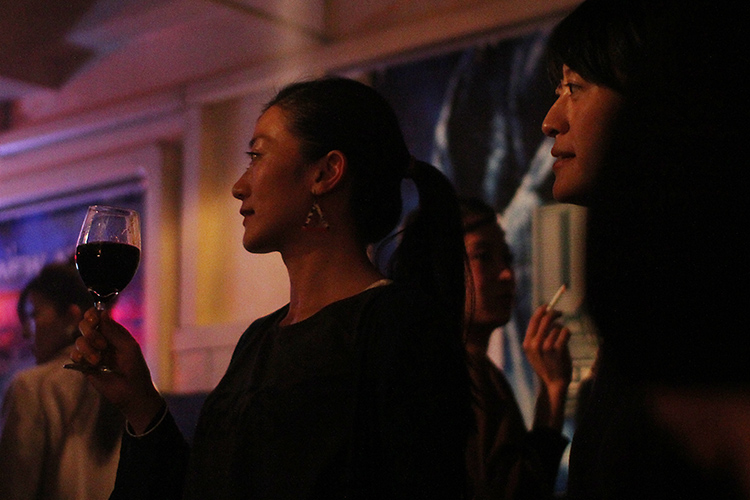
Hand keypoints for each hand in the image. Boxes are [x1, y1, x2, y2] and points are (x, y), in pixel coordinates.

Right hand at [71, 307, 163, 432]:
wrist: (131, 391)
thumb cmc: (135, 367)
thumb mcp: (128, 346)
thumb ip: (114, 331)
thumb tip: (102, 312)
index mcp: (113, 332)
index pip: (97, 316)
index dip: (92, 314)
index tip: (93, 319)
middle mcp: (101, 339)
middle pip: (84, 325)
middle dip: (90, 332)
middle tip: (102, 345)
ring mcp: (92, 352)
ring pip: (78, 340)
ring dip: (87, 348)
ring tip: (99, 360)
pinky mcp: (84, 365)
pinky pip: (74, 355)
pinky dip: (80, 357)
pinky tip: (92, 364)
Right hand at [524, 304, 572, 432]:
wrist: (553, 384)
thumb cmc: (547, 365)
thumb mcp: (536, 352)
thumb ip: (537, 336)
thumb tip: (546, 314)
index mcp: (527, 343)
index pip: (534, 320)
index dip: (542, 310)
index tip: (548, 306)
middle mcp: (534, 344)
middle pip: (545, 319)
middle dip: (554, 313)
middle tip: (561, 313)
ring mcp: (546, 347)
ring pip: (557, 327)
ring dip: (561, 330)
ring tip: (562, 342)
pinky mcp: (557, 350)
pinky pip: (564, 332)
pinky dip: (567, 334)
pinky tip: (566, 342)